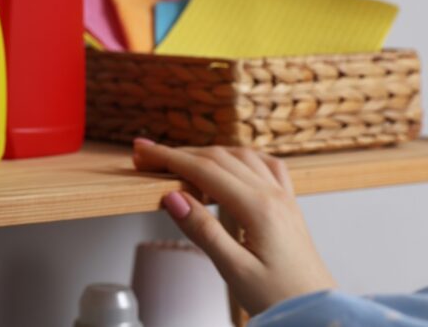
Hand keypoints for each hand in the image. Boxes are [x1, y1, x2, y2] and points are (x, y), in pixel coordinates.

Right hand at [133, 140, 335, 315]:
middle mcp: (273, 195)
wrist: (320, 314)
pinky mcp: (289, 206)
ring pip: (240, 156)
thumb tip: (172, 197)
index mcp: (258, 208)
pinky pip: (266, 166)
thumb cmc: (281, 300)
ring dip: (206, 153)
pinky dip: (240, 158)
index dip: (168, 157)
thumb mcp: (235, 271)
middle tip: (147, 155)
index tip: (141, 151)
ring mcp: (284, 198)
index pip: (203, 170)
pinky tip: (229, 164)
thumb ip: (203, 230)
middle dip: (179, 153)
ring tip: (178, 162)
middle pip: (219, 157)